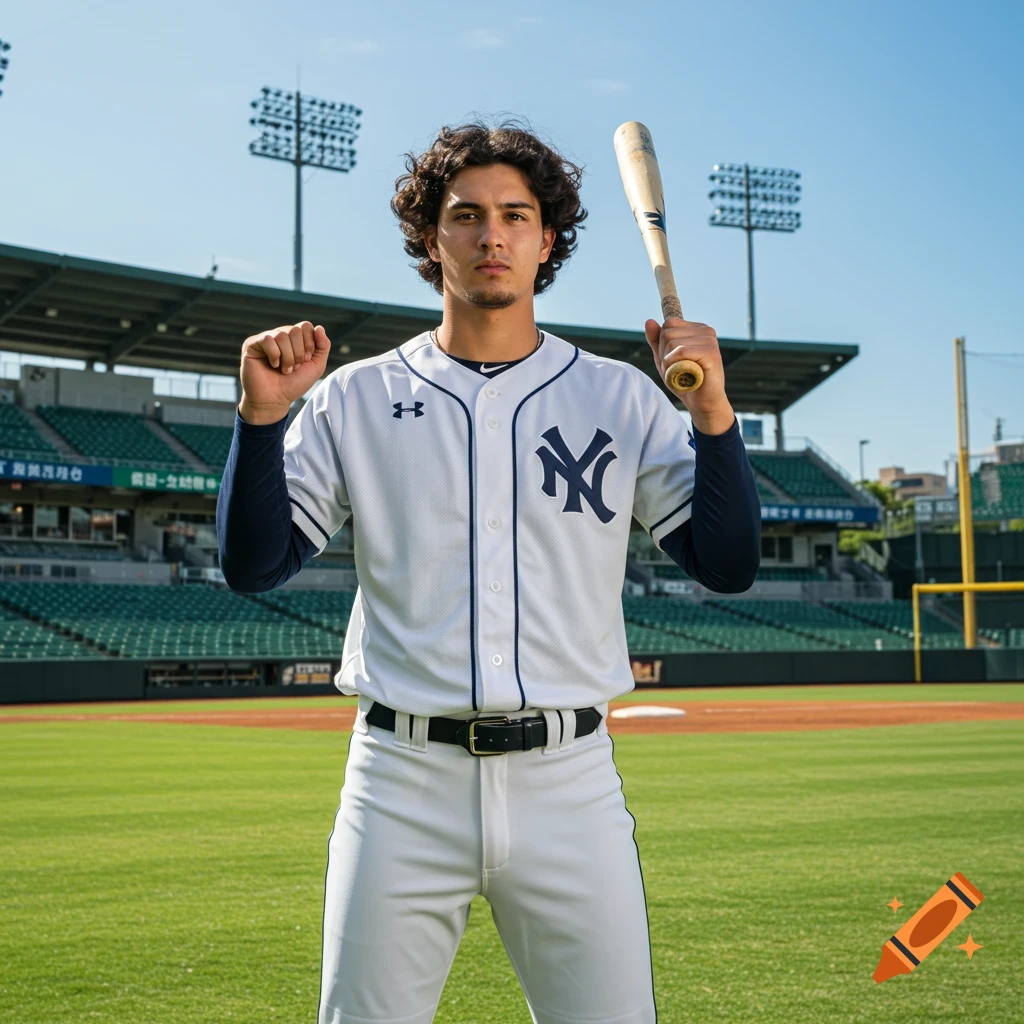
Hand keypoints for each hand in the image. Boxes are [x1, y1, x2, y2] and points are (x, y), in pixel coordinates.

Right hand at [238, 322, 330, 424]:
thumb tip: (319, 327)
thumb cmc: (294, 384)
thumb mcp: (316, 366)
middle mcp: (280, 335)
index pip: (305, 326)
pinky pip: (268, 340)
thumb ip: (323, 346)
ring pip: (282, 335)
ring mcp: (266, 338)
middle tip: (293, 368)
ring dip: (287, 358)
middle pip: (295, 330)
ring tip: (284, 370)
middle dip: (298, 353)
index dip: (309, 344)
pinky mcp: (252, 344)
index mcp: (294, 338)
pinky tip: (272, 365)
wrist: (275, 400)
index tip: (305, 360)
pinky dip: (274, 356)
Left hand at [644, 317, 734, 434]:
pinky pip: (681, 352)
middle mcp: (705, 330)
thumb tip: (649, 321)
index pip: (668, 325)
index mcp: (696, 328)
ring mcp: (710, 340)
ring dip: (669, 364)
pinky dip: (675, 366)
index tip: (672, 362)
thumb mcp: (665, 359)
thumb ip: (656, 341)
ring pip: (672, 343)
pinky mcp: (711, 353)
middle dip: (664, 356)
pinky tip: (685, 375)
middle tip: (676, 371)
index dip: (662, 346)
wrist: (702, 403)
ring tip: (681, 374)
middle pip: (667, 333)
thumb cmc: (685, 382)